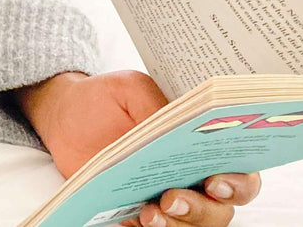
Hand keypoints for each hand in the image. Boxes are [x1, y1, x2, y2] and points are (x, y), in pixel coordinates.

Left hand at [19, 70, 261, 226]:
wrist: (64, 116)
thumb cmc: (104, 98)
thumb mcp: (129, 89)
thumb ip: (156, 105)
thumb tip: (177, 127)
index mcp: (200, 144)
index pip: (239, 170)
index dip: (238, 182)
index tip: (215, 182)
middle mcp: (191, 177)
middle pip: (220, 210)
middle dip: (202, 210)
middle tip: (172, 198)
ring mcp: (167, 200)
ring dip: (178, 226)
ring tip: (151, 213)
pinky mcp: (140, 216)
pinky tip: (138, 219)